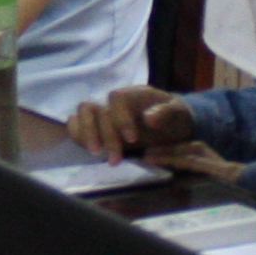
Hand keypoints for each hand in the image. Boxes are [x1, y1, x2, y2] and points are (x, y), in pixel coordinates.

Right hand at [67, 87, 196, 161]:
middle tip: (115, 160)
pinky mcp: (98, 127)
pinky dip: (79, 136)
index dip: (120, 118)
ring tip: (97, 154)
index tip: (132, 139)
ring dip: (85, 135)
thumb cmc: (175, 117)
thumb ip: (165, 113)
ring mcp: (104, 113)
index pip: (116, 97)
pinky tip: (92, 151)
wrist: (173, 124)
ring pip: (81, 114)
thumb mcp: (178, 114)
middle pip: (95, 109)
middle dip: (104, 136)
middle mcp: (115, 102)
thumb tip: (148, 118)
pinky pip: (77, 125)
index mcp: (134, 94)